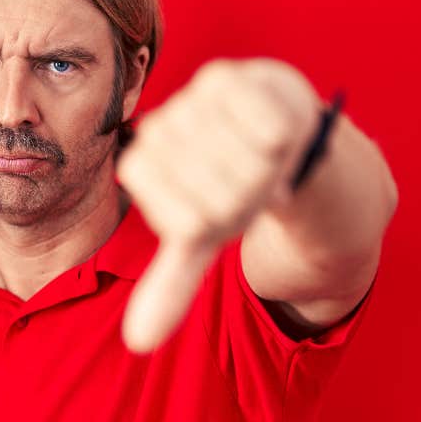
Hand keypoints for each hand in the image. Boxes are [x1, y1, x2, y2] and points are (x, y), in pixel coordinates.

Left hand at [115, 57, 321, 352]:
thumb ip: (171, 287)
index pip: (190, 223)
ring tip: (257, 154)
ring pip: (247, 163)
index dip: (221, 222)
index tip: (220, 204)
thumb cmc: (231, 186)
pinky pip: (268, 129)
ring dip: (267, 169)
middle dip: (247, 197)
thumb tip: (138, 345)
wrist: (276, 128)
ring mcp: (186, 101)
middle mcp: (156, 131)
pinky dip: (281, 140)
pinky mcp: (227, 76)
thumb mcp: (203, 240)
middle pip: (222, 195)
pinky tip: (269, 129)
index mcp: (140, 169)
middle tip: (245, 178)